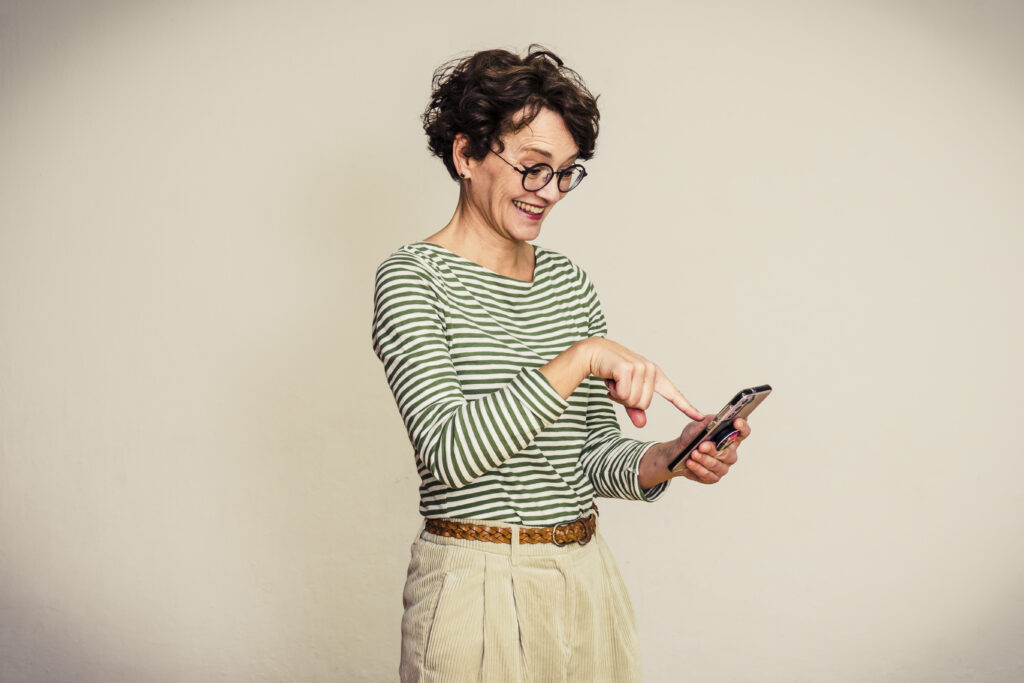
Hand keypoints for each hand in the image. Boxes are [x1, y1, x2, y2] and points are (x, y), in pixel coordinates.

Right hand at [583, 338, 703, 427]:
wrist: (594, 352)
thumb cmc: (611, 371)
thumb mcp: (625, 392)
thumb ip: (634, 409)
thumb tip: (642, 424)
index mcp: (655, 375)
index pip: (674, 394)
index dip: (686, 407)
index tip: (699, 418)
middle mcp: (651, 370)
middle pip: (644, 405)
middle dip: (627, 402)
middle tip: (618, 387)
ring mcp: (641, 368)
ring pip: (634, 401)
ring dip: (619, 396)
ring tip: (614, 382)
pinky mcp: (628, 369)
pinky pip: (624, 395)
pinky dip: (613, 392)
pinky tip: (610, 379)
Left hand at [675, 417, 750, 484]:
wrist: (678, 451)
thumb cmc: (692, 437)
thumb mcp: (698, 425)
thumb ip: (709, 421)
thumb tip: (717, 418)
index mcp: (730, 437)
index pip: (743, 432)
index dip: (742, 427)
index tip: (736, 422)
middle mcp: (730, 453)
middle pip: (727, 453)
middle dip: (713, 449)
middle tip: (702, 446)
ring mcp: (723, 466)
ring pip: (715, 464)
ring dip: (702, 458)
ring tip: (693, 453)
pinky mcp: (713, 477)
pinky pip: (707, 474)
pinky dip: (697, 468)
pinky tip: (690, 462)